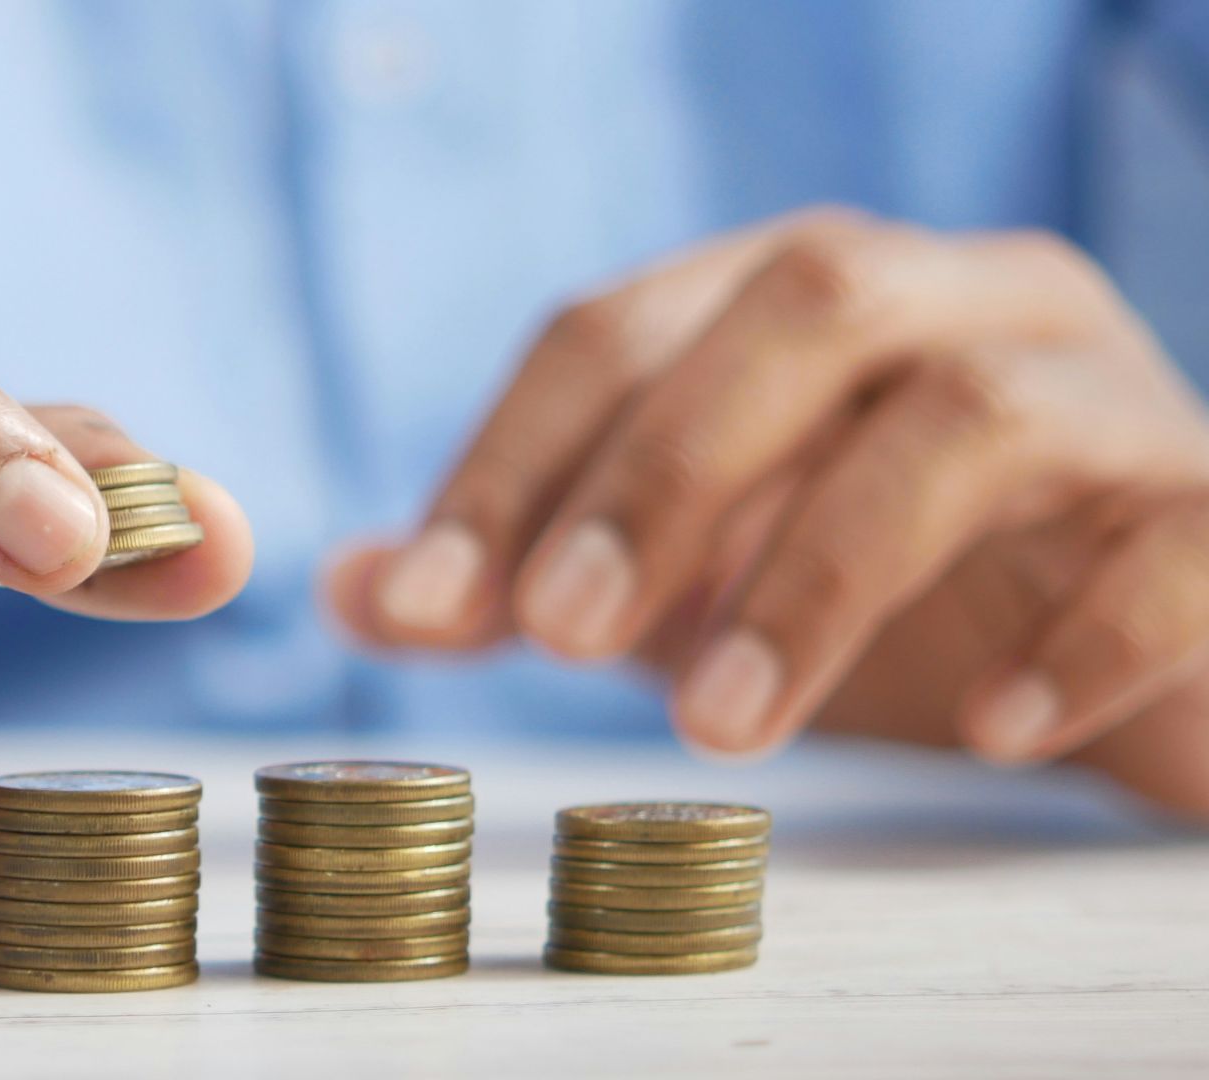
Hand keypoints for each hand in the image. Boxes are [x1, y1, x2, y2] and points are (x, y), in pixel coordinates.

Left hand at [326, 208, 1208, 817]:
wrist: (1143, 656)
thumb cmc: (899, 605)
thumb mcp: (692, 590)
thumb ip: (534, 577)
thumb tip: (352, 590)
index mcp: (806, 303)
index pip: (622, 325)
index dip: (510, 458)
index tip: (426, 604)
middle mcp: (959, 304)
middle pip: (804, 303)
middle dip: (662, 470)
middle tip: (559, 636)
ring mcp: (1106, 394)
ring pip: (971, 414)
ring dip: (821, 571)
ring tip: (723, 727)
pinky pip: (1170, 542)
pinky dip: (1074, 636)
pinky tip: (986, 730)